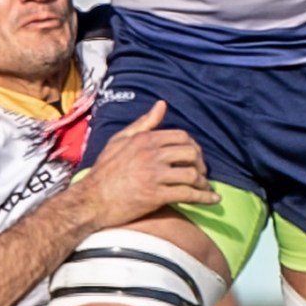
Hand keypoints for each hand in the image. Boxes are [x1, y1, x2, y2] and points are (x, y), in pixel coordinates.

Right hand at [75, 102, 217, 227]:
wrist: (92, 201)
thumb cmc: (104, 171)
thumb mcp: (120, 141)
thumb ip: (143, 123)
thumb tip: (162, 104)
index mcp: (145, 139)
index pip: (182, 137)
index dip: (193, 147)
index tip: (194, 158)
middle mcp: (151, 154)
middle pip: (191, 153)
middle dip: (201, 163)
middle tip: (201, 173)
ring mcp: (154, 175)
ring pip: (192, 173)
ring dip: (203, 182)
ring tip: (205, 187)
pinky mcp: (156, 195)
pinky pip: (188, 194)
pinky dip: (205, 197)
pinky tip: (214, 200)